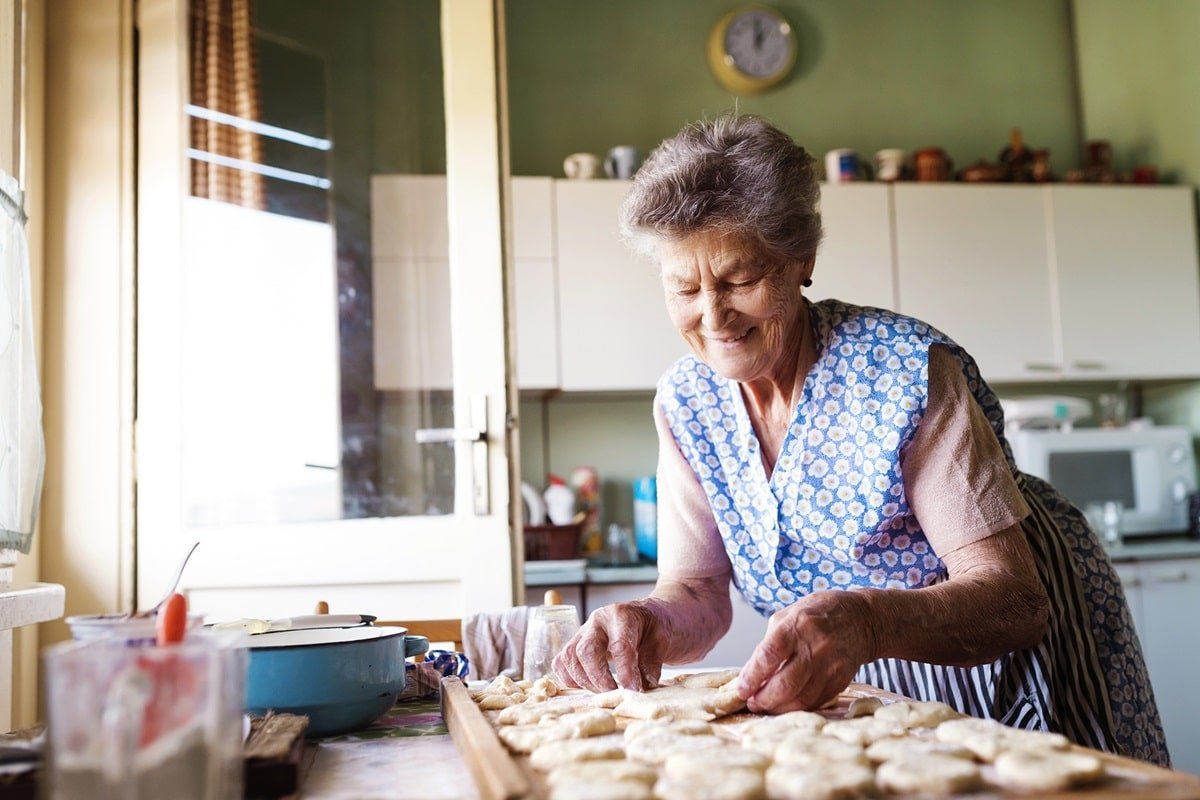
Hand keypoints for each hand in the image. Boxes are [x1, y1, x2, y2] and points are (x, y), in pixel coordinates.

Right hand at [552, 600, 666, 691]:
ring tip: (605, 692)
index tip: (633, 690)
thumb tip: (643, 686)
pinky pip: (561, 662)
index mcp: (622, 615)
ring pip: (569, 658)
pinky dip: (570, 678)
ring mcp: (583, 632)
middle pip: (585, 650)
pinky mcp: (575, 644)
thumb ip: (652, 662)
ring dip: (585, 681)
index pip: (619, 645)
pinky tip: (589, 686)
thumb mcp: (663, 639)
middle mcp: (597, 621)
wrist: (647, 617)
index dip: (625, 671)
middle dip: (599, 678)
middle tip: (616, 694)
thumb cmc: (655, 626)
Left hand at [736, 590, 876, 712]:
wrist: (861, 619)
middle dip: (763, 699)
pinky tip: (787, 704)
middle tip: (752, 702)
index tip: (741, 689)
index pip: (769, 655)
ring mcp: (831, 665)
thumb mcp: (788, 615)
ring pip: (801, 699)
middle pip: (785, 684)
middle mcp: (815, 646)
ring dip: (779, 708)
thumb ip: (770, 643)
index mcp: (797, 625)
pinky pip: (816, 701)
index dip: (752, 677)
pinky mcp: (841, 680)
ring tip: (766, 705)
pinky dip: (797, 706)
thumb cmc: (818, 613)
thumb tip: (753, 674)